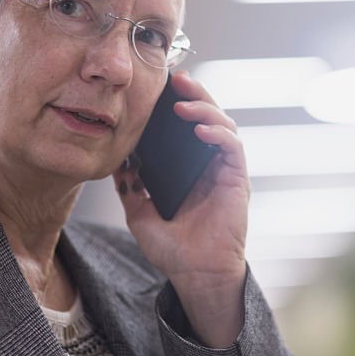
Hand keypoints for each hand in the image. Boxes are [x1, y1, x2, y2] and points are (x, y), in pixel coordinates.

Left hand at [114, 70, 249, 346]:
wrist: (195, 275)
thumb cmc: (173, 250)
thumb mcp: (139, 213)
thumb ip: (130, 187)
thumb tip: (117, 161)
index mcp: (189, 168)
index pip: (187, 125)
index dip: (177, 102)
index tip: (160, 86)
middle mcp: (209, 164)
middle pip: (208, 116)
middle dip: (195, 94)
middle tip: (176, 80)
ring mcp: (225, 170)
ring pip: (224, 125)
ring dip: (205, 110)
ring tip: (182, 105)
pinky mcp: (237, 179)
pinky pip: (232, 147)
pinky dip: (218, 134)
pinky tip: (200, 130)